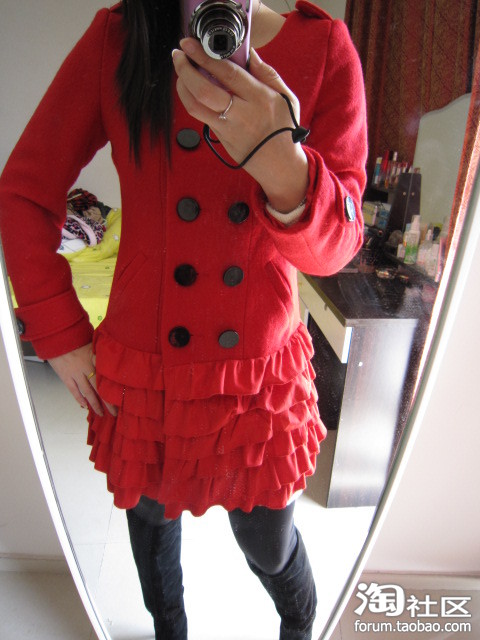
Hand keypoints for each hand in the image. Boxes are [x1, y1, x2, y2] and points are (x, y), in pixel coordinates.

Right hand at [48, 343, 116, 416]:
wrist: (56, 339)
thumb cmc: (75, 340)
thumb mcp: (92, 344)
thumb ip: (101, 353)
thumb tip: (112, 358)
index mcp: (95, 359)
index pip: (107, 377)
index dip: (114, 388)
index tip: (122, 397)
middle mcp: (86, 368)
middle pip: (99, 388)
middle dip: (108, 402)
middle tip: (114, 412)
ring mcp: (75, 373)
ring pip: (87, 392)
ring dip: (94, 404)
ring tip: (100, 413)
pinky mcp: (66, 377)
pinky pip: (74, 391)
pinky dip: (79, 399)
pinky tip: (85, 406)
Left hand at [172, 39, 308, 212]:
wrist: (280, 166)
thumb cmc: (284, 129)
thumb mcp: (286, 98)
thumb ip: (267, 74)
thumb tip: (249, 53)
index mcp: (259, 98)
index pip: (227, 73)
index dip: (205, 57)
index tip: (190, 44)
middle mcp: (241, 114)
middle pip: (204, 91)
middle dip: (185, 70)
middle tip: (179, 55)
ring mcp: (228, 129)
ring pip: (196, 107)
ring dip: (183, 87)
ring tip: (181, 72)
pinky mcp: (221, 139)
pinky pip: (202, 117)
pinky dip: (192, 100)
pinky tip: (191, 90)